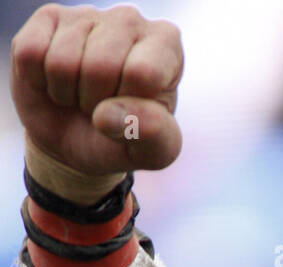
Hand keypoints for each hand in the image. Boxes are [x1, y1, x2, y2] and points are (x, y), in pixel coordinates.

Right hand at [10, 4, 182, 197]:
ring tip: (80, 94)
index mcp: (166, 45)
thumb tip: (112, 114)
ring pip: (62, 62)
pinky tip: (56, 80)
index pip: (143, 73)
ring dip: (67, 94)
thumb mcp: (152, 152)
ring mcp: (88, 14)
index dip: (128, 107)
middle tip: (101, 107)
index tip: (131, 112)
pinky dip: (39, 80)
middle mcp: (130, 19)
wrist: (77, 139)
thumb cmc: (123, 139)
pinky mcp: (48, 17)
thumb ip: (154, 137)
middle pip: (100, 67)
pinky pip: (31, 54)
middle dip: (94, 102)